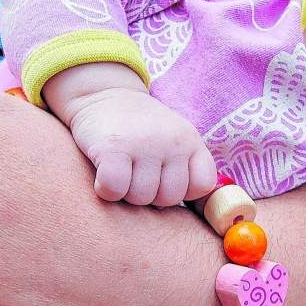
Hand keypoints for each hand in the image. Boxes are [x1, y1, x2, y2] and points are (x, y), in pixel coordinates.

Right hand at [68, 88, 216, 205]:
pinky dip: (106, 190)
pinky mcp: (112, 148)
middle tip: (136, 173)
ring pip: (140, 198)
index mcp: (191, 140)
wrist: (102, 94)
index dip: (182, 191)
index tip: (164, 179)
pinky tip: (103, 174)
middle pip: (168, 198)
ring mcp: (143, 144)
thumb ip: (185, 168)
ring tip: (121, 170)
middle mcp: (172, 141)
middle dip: (150, 194)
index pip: (202, 185)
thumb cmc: (139, 129)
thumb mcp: (173, 139)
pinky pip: (114, 190)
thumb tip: (189, 211)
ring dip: (126, 193)